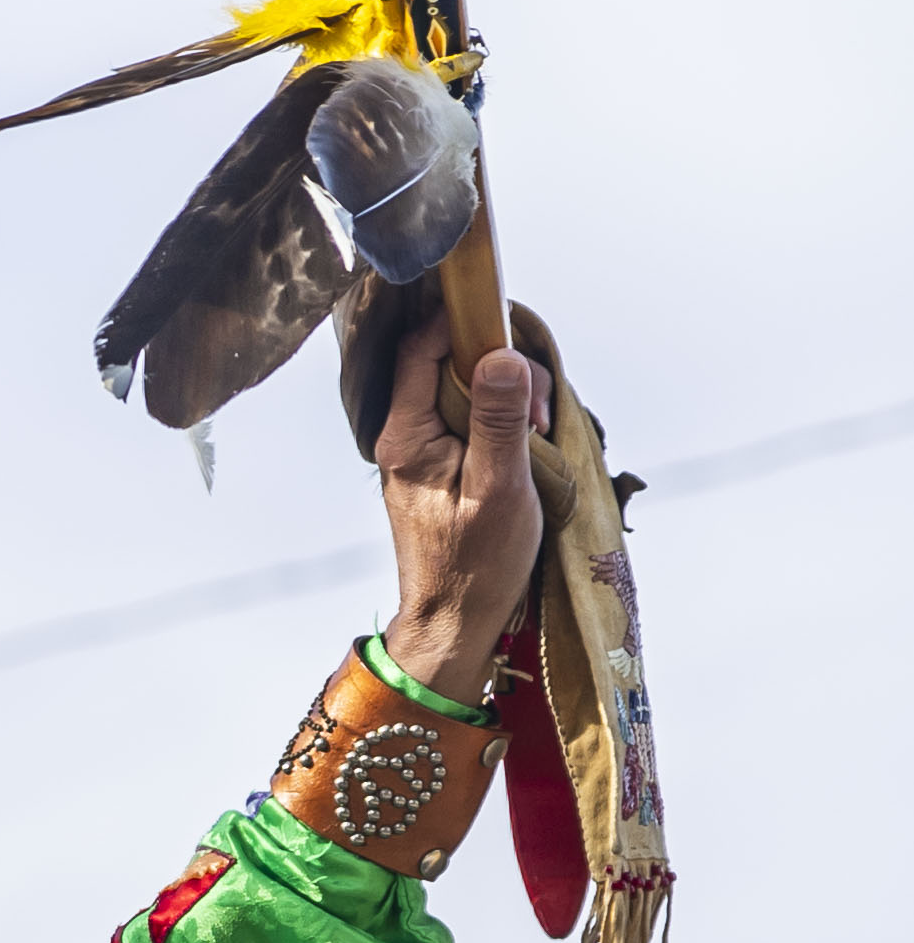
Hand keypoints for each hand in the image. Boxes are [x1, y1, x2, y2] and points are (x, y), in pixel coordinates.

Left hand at [370, 328, 546, 711]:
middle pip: (448, 361)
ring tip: (539, 436)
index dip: (465, 325)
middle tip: (540, 415)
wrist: (456, 617)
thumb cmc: (478, 562)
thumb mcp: (500, 486)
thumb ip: (497, 418)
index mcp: (405, 435)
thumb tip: (499, 354)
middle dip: (503, 369)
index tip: (516, 333)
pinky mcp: (440, 460)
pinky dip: (503, 419)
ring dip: (510, 397)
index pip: (421, 348)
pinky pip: (471, 414)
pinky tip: (528, 443)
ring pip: (465, 387)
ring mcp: (420, 446)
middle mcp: (403, 434)